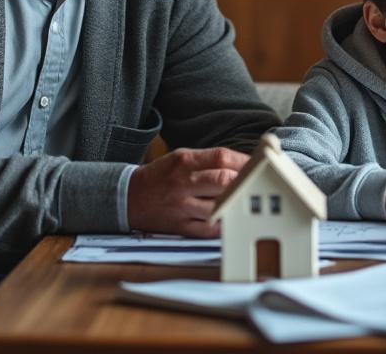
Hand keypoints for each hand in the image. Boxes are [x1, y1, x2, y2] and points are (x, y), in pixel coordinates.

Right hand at [125, 147, 249, 237]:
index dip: (244, 161)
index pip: (222, 157)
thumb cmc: (161, 176)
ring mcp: (182, 206)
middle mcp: (183, 182)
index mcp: (185, 161)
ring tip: (244, 201)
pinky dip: (223, 224)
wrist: (128, 198)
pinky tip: (229, 218)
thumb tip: (242, 165)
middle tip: (256, 183)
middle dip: (244, 181)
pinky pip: (210, 228)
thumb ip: (209, 161)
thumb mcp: (180, 158)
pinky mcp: (180, 226)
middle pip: (224, 180)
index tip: (257, 165)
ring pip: (219, 206)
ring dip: (236, 203)